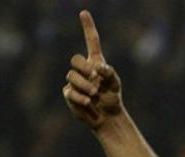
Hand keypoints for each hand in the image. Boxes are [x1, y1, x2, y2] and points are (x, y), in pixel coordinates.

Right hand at [62, 10, 122, 129]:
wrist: (107, 116)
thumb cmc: (112, 97)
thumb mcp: (115, 84)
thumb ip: (109, 73)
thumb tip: (98, 67)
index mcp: (96, 62)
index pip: (91, 42)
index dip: (88, 27)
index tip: (84, 12)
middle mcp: (83, 69)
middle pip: (75, 59)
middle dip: (84, 69)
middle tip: (96, 81)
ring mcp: (74, 81)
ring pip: (71, 76)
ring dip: (85, 85)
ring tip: (94, 94)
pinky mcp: (68, 94)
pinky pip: (69, 91)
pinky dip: (81, 97)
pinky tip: (89, 102)